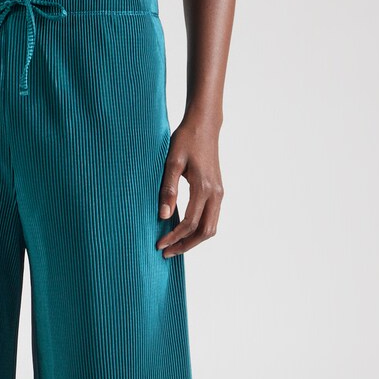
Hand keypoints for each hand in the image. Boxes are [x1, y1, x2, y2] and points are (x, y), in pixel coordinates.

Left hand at [156, 118, 223, 257]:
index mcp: (203, 187)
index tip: (158, 244)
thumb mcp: (172, 162)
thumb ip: (168, 189)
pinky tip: (183, 231)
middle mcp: (215, 194)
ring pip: (210, 228)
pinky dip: (198, 230)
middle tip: (166, 252)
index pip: (189, 223)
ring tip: (174, 246)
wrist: (204, 125)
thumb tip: (163, 216)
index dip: (174, 237)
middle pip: (204, 232)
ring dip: (193, 240)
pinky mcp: (218, 192)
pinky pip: (211, 219)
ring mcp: (219, 194)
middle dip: (185, 245)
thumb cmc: (186, 140)